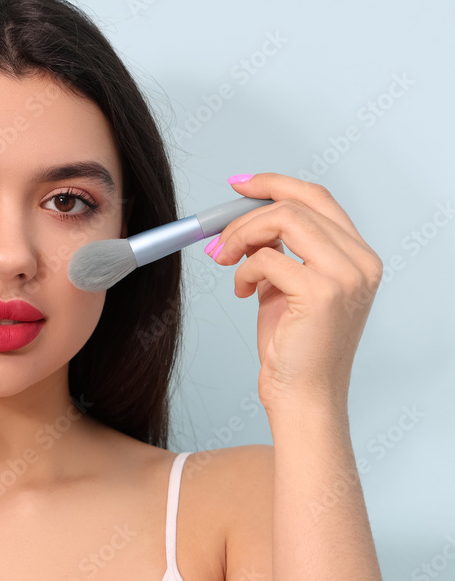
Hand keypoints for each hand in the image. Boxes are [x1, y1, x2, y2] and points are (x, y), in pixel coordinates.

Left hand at [205, 173, 382, 413]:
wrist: (303, 396)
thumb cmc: (293, 347)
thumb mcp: (286, 288)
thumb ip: (280, 252)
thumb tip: (251, 221)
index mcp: (358, 256)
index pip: (318, 198)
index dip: (275, 184)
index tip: (238, 185)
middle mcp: (360, 261)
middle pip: (297, 203)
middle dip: (246, 215)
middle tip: (218, 239)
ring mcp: (346, 275)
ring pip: (283, 219)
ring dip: (241, 236)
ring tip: (224, 261)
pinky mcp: (322, 293)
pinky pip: (267, 258)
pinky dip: (243, 271)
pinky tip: (241, 292)